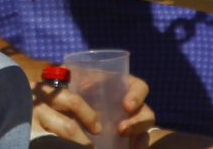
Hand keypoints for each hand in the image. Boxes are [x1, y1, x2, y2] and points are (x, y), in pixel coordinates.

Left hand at [33, 74, 155, 145]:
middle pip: (146, 112)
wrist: (70, 105)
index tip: (126, 106)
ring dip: (138, 136)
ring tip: (125, 141)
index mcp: (123, 86)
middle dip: (137, 121)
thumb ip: (74, 74)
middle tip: (121, 129)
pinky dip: (137, 146)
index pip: (140, 88)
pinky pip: (138, 142)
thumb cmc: (76, 86)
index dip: (137, 96)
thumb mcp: (76, 78)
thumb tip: (66, 71)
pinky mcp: (126, 137)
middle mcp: (131, 105)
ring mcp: (130, 122)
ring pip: (144, 129)